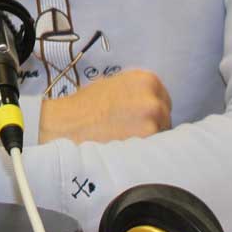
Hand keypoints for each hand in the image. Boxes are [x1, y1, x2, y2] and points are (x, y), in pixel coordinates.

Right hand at [38, 69, 171, 144]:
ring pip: (161, 134)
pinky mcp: (148, 139)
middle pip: (164, 117)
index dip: (151, 110)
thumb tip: (148, 102)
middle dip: (151, 125)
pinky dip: (144, 151)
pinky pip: (153, 148)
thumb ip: (134, 91)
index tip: (140, 118)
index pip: (163, 98)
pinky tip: (127, 150)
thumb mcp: (111, 85)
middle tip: (131, 132)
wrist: (67, 125)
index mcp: (146, 80)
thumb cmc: (84, 107)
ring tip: (126, 142)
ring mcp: (153, 119)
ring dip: (148, 139)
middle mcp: (153, 97)